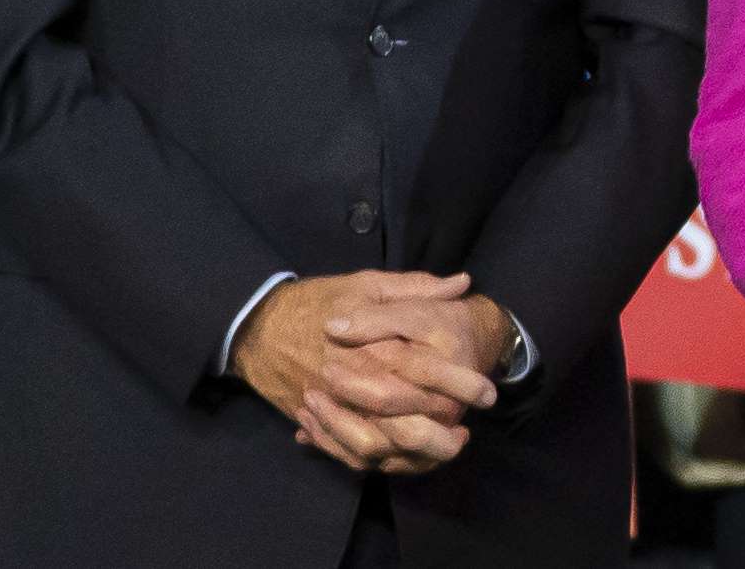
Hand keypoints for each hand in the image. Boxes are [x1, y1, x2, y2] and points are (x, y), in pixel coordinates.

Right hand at [233, 270, 494, 473]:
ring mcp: (332, 410)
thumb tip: (462, 283)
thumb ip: (417, 288)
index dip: (460, 385)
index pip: (426, 374)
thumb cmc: (317, 301)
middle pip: (402, 426)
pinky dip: (375, 461)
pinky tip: (401, 455)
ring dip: (410, 456)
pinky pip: (347, 454)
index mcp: (372, 349)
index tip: (487, 393)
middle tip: (464, 433)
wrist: (257, 327)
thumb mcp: (368, 283)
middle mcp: (353, 386)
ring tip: (440, 447)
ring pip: (375, 449)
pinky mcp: (316, 423)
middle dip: (438, 437)